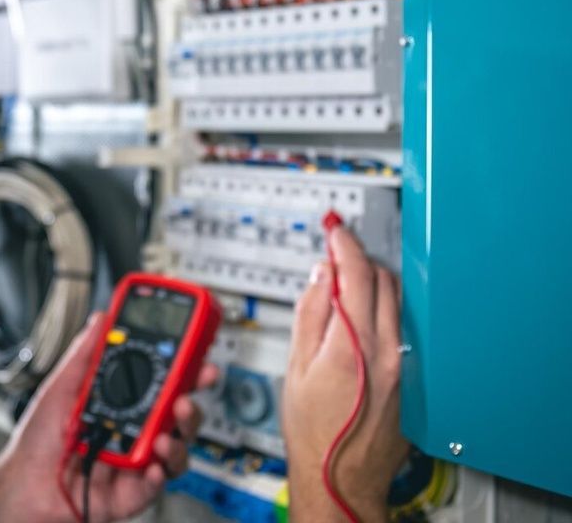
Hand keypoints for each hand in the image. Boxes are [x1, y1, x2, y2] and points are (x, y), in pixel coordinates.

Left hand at [0, 313, 218, 522]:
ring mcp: (136, 461)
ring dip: (180, 438)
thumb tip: (102, 318)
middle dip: (191, 401)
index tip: (197, 355)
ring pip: (177, 448)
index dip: (184, 370)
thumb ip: (86, 354)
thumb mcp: (61, 387)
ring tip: (166, 433)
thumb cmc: (39, 440)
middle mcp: (135, 431)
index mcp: (122, 403)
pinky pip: (157, 484)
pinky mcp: (132, 491)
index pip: (162, 383)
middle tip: (191, 392)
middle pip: (177, 415)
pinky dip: (160, 474)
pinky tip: (152, 465)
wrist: (24, 485)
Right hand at [282, 226, 408, 521]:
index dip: (344, 243)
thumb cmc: (312, 430)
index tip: (334, 229)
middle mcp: (385, 351)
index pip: (355, 273)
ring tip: (346, 283)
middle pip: (382, 280)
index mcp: (351, 345)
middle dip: (358, 260)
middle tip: (335, 253)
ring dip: (373, 282)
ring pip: (397, 301)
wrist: (339, 476)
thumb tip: (321, 275)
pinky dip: (383, 309)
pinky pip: (401, 326)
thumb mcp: (295, 366)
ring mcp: (402, 364)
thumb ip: (310, 313)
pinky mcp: (410, 377)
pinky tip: (362, 316)